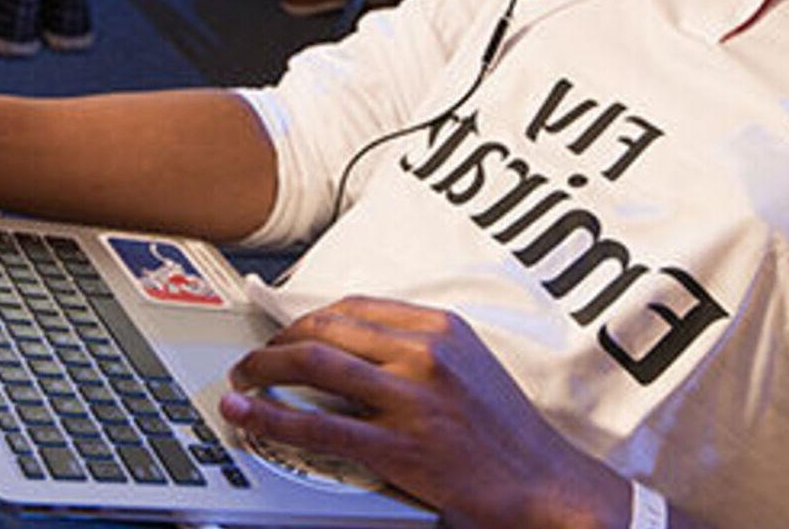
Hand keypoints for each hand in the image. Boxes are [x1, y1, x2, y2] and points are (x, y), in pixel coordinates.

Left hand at [219, 296, 632, 528]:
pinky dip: (274, 419)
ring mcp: (411, 399)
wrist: (544, 482)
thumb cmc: (507, 430)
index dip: (308, 317)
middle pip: (327, 328)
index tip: (287, 330)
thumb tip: (358, 342)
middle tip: (256, 358)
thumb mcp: (469, 363)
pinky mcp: (400, 447)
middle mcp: (423, 354)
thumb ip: (419, 347)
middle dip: (278, 340)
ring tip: (244, 379)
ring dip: (266, 369)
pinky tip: (249, 416)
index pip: (353, 306)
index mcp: (440, 328)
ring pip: (315, 365)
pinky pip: (321, 429)